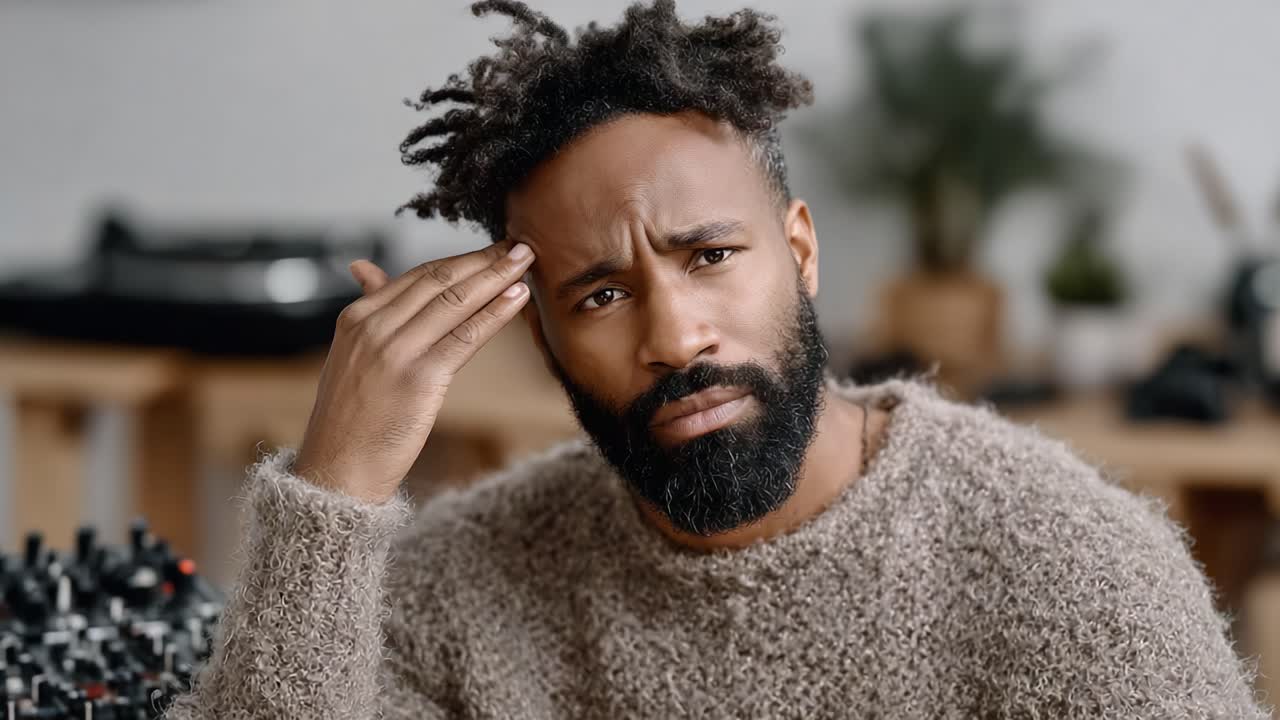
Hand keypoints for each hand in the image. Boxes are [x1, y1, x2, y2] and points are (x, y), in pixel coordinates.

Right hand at [292, 240, 533, 502]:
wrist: (336, 472)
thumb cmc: (350, 420)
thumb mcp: (351, 356)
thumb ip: (369, 311)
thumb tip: (364, 268)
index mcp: (356, 317)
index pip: (417, 275)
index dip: (459, 260)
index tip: (491, 249)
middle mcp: (373, 327)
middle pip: (438, 281)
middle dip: (482, 260)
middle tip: (518, 244)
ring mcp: (395, 351)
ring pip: (455, 302)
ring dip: (495, 277)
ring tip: (526, 261)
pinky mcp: (419, 378)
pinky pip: (465, 336)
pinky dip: (495, 313)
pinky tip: (517, 298)